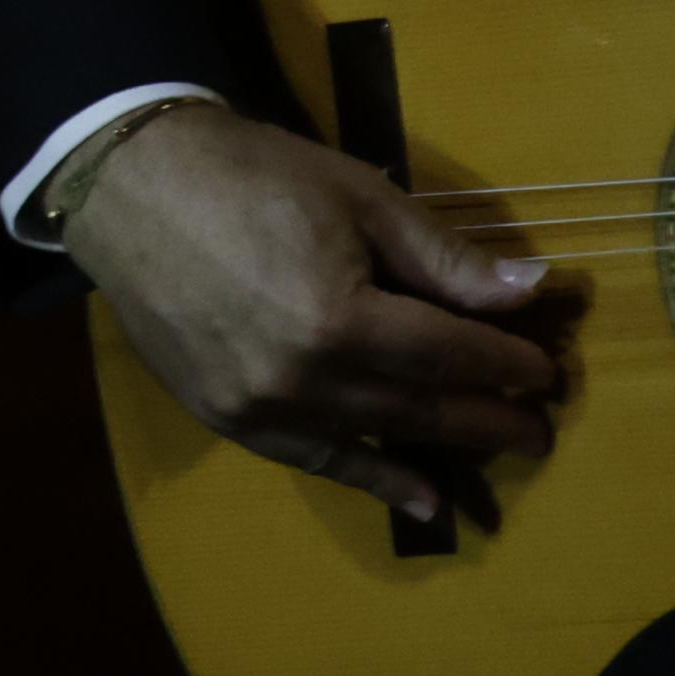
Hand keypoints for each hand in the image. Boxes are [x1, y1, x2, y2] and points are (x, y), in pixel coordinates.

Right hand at [65, 104, 565, 523]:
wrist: (129, 187)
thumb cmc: (250, 175)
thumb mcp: (359, 199)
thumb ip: (443, 258)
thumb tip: (530, 290)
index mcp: (340, 319)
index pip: (451, 353)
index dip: (507, 363)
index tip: (545, 368)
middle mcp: (304, 379)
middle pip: (422, 406)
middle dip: (491, 416)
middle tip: (540, 426)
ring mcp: (260, 406)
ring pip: (377, 437)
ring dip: (445, 447)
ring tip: (501, 450)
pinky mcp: (226, 417)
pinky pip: (314, 459)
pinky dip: (372, 479)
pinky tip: (422, 500)